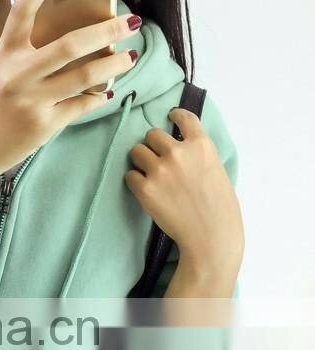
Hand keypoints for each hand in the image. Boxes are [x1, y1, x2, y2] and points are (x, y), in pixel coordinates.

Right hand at [0, 0, 141, 175]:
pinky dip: (99, 97)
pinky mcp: (44, 124)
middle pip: (70, 46)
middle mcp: (19, 75)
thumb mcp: (6, 70)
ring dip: (114, 65)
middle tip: (131, 22)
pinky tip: (107, 91)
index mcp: (7, 53)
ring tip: (129, 57)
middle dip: (107, 30)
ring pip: (84, 77)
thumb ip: (32, 53)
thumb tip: (84, 38)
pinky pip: (82, 106)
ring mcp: (32, 101)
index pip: (23, 10)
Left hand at [126, 108, 243, 295]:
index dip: (174, 115)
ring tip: (148, 173)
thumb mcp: (216, 169)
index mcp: (201, 145)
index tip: (169, 116)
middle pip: (152, 134)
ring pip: (137, 151)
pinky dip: (135, 181)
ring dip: (140, 160)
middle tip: (156, 158)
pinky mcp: (144, 188)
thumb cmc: (219, 206)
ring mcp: (160, 170)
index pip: (184, 117)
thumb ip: (198, 154)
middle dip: (153, 145)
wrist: (210, 234)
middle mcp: (179, 152)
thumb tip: (180, 146)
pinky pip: (130, 175)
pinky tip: (145, 189)